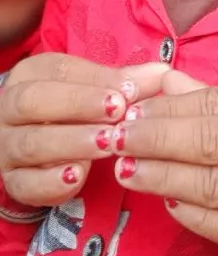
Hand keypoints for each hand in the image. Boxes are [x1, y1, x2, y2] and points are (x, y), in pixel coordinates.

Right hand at [0, 53, 168, 206]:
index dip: (95, 80)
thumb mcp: (96, 89)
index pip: (59, 71)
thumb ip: (126, 82)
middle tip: (117, 113)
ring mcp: (7, 146)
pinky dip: (50, 182)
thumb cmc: (75, 109)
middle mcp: (10, 106)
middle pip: (34, 101)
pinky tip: (78, 176)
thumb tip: (163, 74)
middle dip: (77, 105)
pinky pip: (24, 184)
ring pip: (30, 143)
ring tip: (107, 144)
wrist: (40, 145)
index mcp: (31, 74)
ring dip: (71, 143)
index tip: (128, 91)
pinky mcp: (12, 181)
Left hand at [112, 75, 217, 248]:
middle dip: (158, 140)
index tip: (131, 112)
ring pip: (212, 186)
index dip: (169, 110)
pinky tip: (164, 200)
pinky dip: (190, 214)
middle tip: (118, 139)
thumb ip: (213, 96)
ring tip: (127, 169)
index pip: (215, 105)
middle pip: (211, 143)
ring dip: (163, 177)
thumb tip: (165, 82)